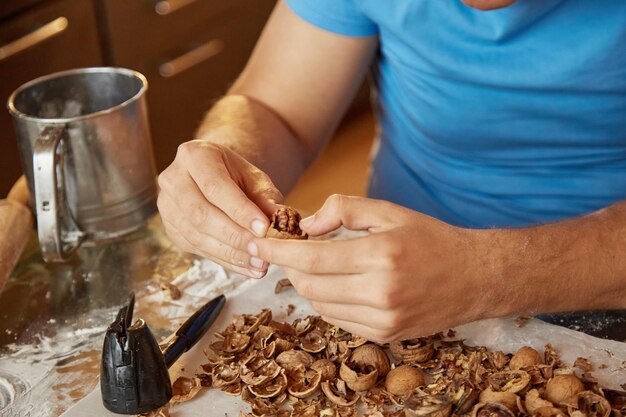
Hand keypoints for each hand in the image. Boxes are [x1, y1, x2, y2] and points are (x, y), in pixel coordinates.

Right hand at [158, 141, 282, 277]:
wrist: (217, 178)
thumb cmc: (238, 176)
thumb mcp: (256, 180)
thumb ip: (266, 199)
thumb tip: (279, 221)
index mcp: (195, 155)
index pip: (215, 186)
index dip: (239, 210)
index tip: (263, 229)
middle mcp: (173, 179)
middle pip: (200, 214)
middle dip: (234, 236)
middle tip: (261, 251)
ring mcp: (167, 206)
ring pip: (197, 236)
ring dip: (231, 254)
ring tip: (259, 263)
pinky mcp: (171, 229)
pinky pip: (197, 249)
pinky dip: (225, 260)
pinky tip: (247, 266)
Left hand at [251, 194, 489, 341]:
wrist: (475, 277)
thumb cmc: (432, 239)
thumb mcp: (390, 212)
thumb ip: (344, 210)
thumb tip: (307, 225)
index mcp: (381, 256)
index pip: (312, 259)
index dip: (279, 251)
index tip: (260, 242)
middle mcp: (381, 293)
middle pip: (309, 285)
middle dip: (291, 267)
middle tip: (293, 250)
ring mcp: (383, 320)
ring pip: (320, 305)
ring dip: (309, 284)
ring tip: (319, 265)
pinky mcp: (385, 335)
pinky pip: (338, 320)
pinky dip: (328, 300)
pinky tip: (339, 284)